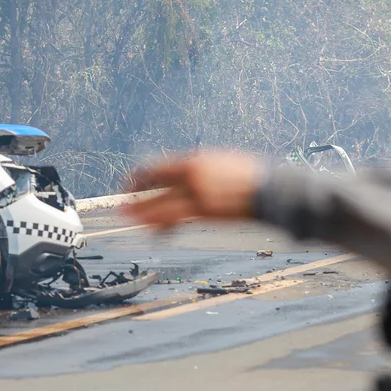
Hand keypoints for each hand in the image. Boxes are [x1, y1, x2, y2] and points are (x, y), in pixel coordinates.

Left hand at [120, 151, 264, 230]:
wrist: (268, 187)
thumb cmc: (248, 174)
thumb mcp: (218, 162)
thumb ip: (198, 169)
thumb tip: (181, 178)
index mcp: (194, 160)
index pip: (157, 168)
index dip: (140, 177)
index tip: (131, 183)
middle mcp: (191, 176)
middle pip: (154, 188)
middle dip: (135, 198)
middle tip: (121, 207)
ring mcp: (197, 195)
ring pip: (162, 206)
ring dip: (143, 214)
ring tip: (129, 219)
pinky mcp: (205, 213)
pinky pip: (177, 220)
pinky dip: (163, 225)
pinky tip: (154, 229)